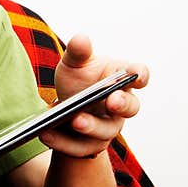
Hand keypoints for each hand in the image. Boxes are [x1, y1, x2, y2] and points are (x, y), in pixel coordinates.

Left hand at [38, 33, 148, 158]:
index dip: (141, 75)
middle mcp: (120, 105)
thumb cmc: (77, 80)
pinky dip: (63, 142)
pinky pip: (81, 148)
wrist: (65, 108)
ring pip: (106, 131)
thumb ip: (78, 52)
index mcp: (121, 79)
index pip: (140, 75)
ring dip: (91, 126)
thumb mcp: (73, 63)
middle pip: (130, 107)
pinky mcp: (91, 145)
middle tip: (111, 101)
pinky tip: (46, 134)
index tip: (138, 75)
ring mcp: (108, 127)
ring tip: (75, 120)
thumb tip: (81, 39)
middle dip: (122, 104)